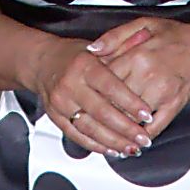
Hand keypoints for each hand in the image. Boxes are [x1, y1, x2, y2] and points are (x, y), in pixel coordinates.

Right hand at [28, 30, 154, 155]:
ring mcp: (61, 103)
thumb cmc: (76, 56)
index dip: (131, 103)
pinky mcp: (55, 117)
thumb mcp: (99, 48)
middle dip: (126, 129)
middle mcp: (70, 85)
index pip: (111, 87)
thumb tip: (146, 39)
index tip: (147, 115)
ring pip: (90, 128)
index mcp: (84, 65)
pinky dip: (96, 146)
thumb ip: (122, 49)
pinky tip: (113, 150)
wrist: (42, 62)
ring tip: (132, 148)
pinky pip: (77, 136)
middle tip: (144, 139)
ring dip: (113, 142)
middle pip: (102, 112)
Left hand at [88, 17, 189, 140]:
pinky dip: (140, 136)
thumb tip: (91, 49)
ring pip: (130, 116)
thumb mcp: (145, 24)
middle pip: (114, 99)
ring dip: (116, 128)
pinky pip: (153, 127)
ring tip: (103, 135)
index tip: (83, 95)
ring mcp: (162, 93)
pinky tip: (130, 142)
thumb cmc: (178, 36)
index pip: (104, 77)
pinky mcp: (175, 105)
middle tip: (86, 120)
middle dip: (99, 111)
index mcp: (137, 55)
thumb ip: (116, 36)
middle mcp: (148, 75)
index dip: (91, 88)